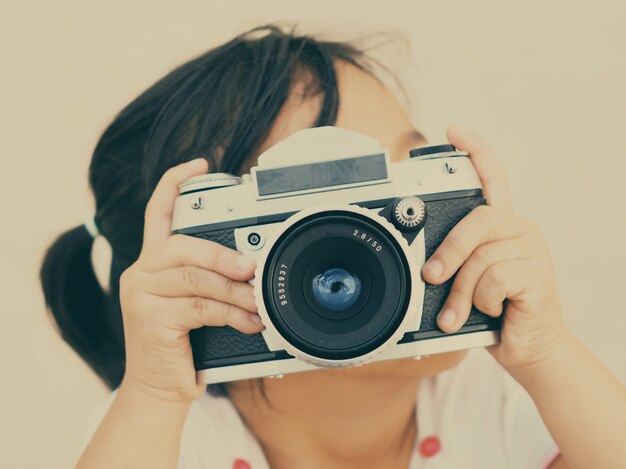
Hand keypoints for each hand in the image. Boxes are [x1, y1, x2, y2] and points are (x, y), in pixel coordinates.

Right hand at [119, 159, 263, 403]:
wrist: (159, 388)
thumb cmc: (184, 343)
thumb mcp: (195, 303)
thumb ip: (211, 280)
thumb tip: (252, 265)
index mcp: (153, 262)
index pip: (158, 212)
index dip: (176, 183)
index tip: (200, 164)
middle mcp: (141, 272)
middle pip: (183, 245)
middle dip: (222, 254)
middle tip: (251, 267)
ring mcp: (141, 295)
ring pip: (195, 278)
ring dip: (234, 290)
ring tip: (258, 301)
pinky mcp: (149, 320)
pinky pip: (199, 307)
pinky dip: (230, 314)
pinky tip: (249, 322)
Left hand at [421, 127, 568, 374]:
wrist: (527, 348)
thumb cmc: (492, 312)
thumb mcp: (465, 282)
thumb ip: (453, 263)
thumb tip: (423, 264)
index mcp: (500, 228)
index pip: (492, 179)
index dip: (475, 152)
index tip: (453, 131)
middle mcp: (518, 231)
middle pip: (477, 221)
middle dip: (447, 252)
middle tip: (431, 276)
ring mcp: (531, 250)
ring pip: (480, 258)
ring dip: (461, 293)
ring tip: (461, 312)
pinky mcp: (538, 275)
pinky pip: (494, 280)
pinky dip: (483, 302)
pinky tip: (493, 311)